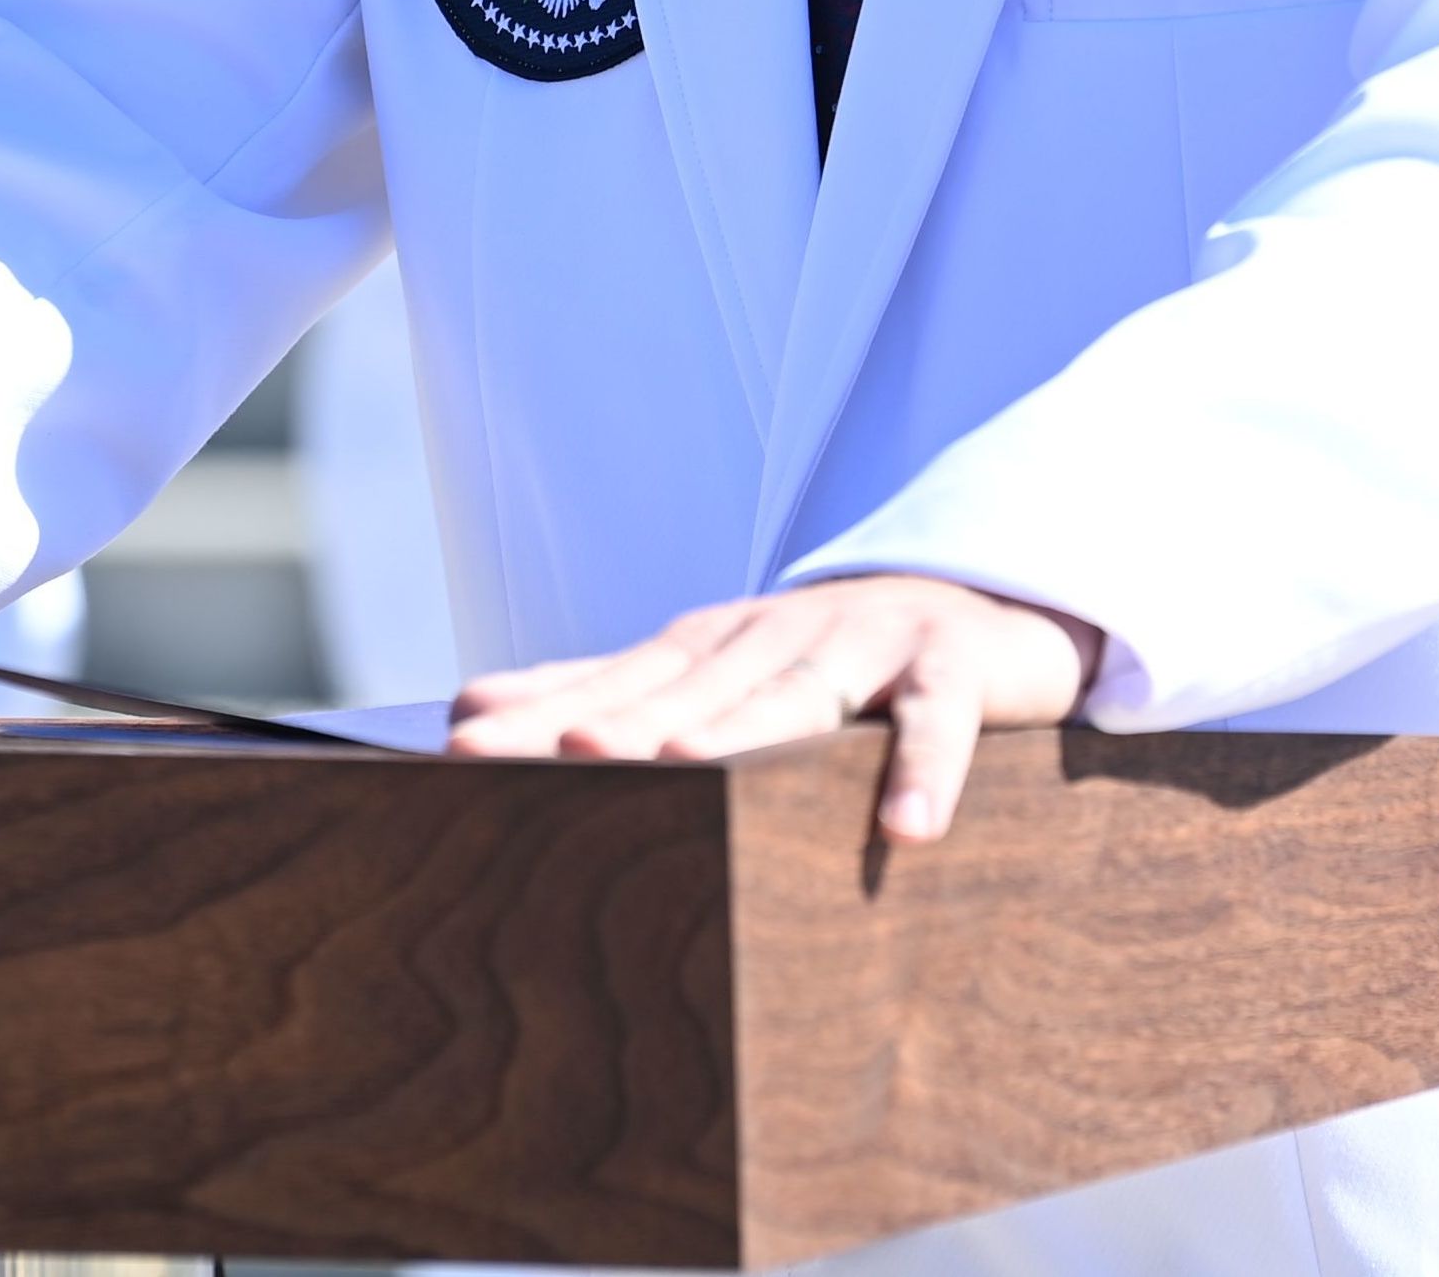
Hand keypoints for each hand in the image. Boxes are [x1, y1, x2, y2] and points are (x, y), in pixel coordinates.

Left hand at [447, 572, 1102, 844]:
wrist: (977, 607)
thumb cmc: (821, 659)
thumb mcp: (708, 672)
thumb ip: (597, 691)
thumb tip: (467, 707)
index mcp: (707, 645)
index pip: (614, 685)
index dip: (541, 719)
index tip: (460, 751)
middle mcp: (774, 635)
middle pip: (693, 687)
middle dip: (628, 721)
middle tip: (564, 757)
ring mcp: (865, 643)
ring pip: (800, 693)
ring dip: (746, 729)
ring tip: (689, 766)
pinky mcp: (953, 666)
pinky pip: (939, 720)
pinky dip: (925, 769)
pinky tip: (906, 830)